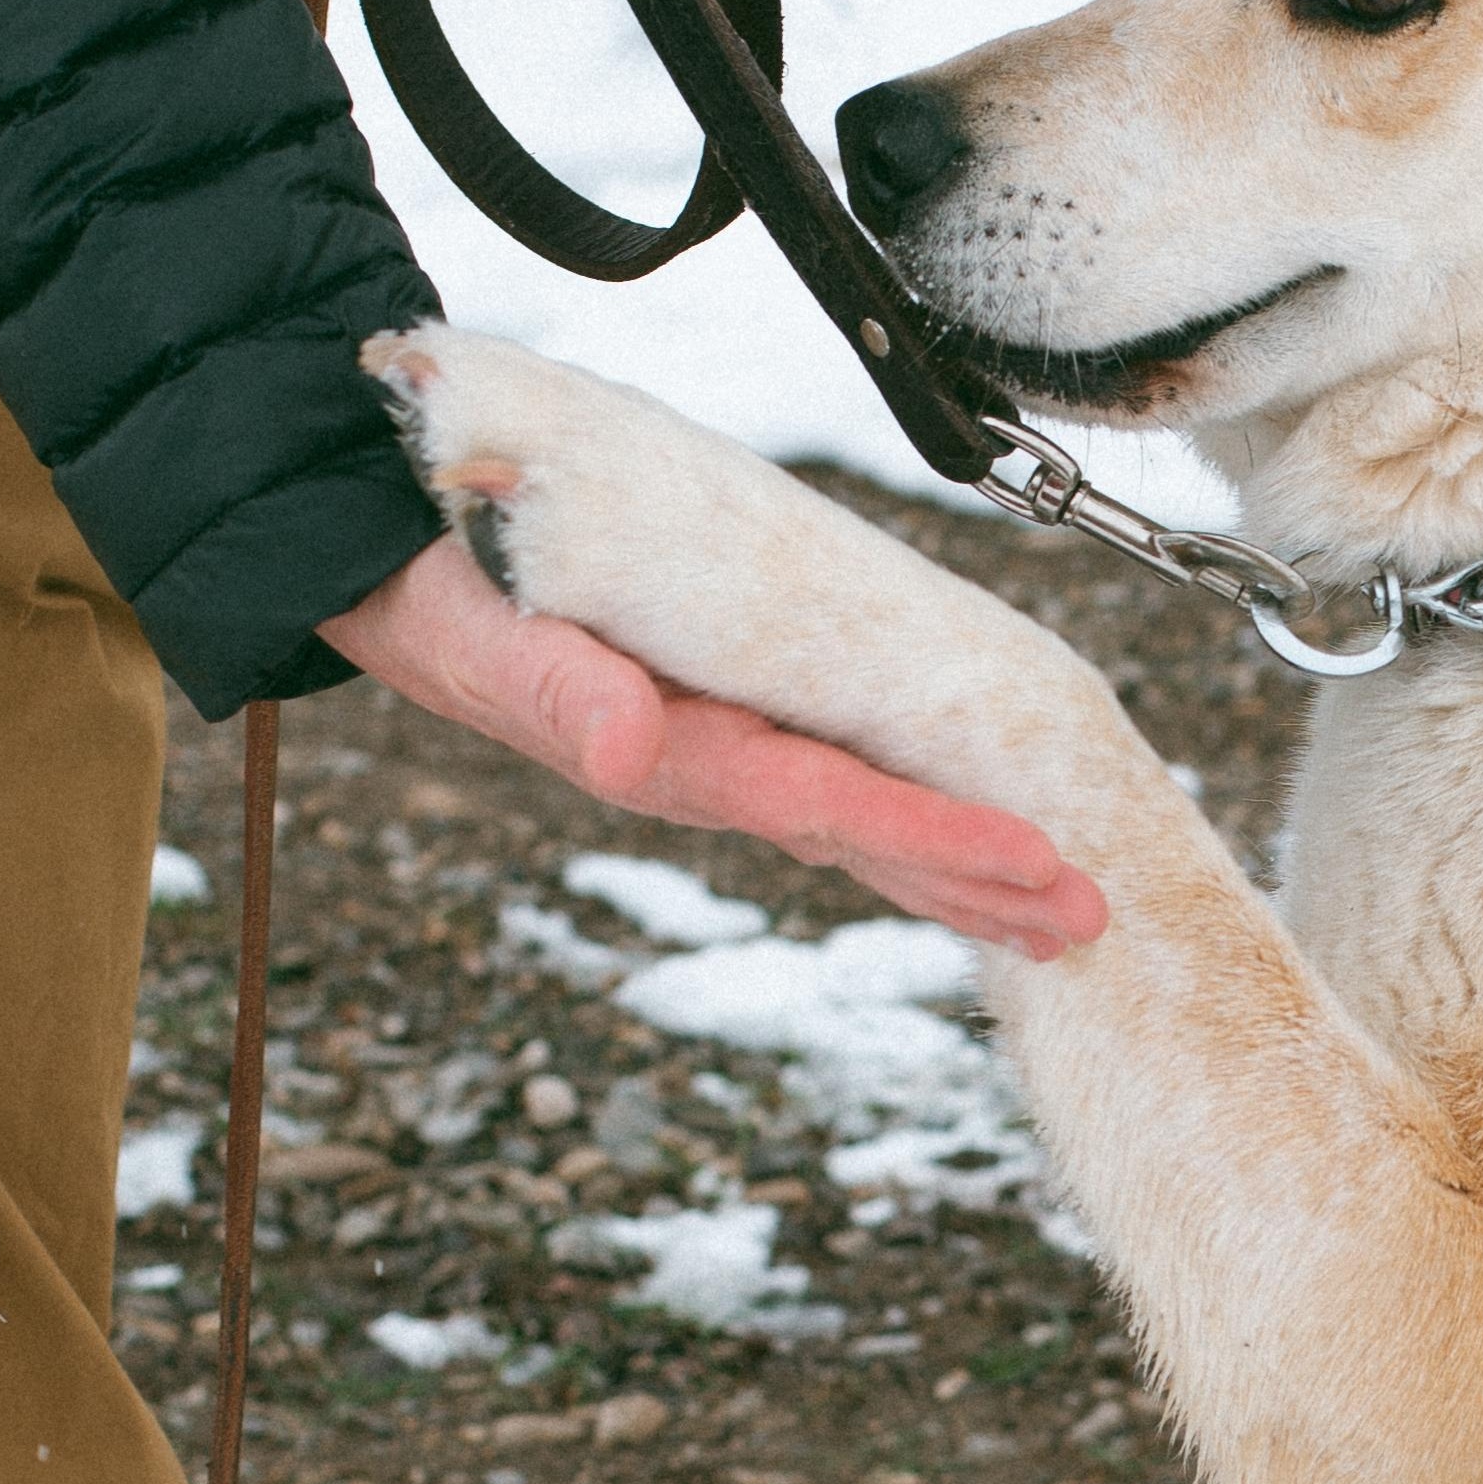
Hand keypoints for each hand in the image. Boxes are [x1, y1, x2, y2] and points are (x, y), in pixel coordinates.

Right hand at [321, 533, 1108, 957]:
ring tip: (1064, 908)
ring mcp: (717, 757)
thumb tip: (625, 740)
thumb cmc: (437, 586)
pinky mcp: (721, 729)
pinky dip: (909, 820)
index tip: (1038, 863)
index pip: (833, 804)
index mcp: (672, 752)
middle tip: (1099, 915)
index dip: (939, 837)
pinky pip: (835, 787)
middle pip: (871, 837)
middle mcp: (709, 769)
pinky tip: (967, 847)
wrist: (384, 568)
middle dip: (983, 880)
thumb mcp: (479, 627)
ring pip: (864, 825)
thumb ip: (551, 685)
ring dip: (961, 866)